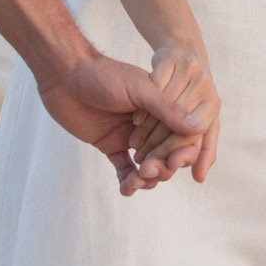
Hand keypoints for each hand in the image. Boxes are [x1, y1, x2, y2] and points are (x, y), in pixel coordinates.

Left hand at [37, 50, 209, 194]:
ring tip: (137, 181)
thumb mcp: (140, 90)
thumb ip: (168, 110)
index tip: (176, 163)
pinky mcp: (110, 145)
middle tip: (149, 171)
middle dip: (162, 167)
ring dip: (146, 178)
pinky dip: (128, 182)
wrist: (66, 75)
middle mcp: (150, 123)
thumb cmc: (105, 75)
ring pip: (148, 165)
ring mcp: (131, 135)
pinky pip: (124, 169)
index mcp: (162, 106)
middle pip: (167, 154)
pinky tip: (126, 190)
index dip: (182, 151)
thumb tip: (199, 126)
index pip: (182, 134)